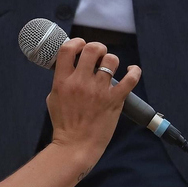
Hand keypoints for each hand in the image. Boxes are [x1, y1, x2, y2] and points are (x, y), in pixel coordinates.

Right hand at [45, 39, 138, 169]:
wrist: (76, 145)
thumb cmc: (64, 123)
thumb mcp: (53, 98)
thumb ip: (60, 80)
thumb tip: (69, 67)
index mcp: (62, 81)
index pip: (67, 49)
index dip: (76, 42)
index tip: (80, 45)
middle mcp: (81, 82)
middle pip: (92, 49)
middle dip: (97, 47)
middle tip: (98, 54)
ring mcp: (99, 91)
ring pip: (111, 60)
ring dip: (112, 60)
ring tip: (110, 67)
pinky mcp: (114, 100)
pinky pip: (130, 79)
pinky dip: (134, 71)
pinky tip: (132, 70)